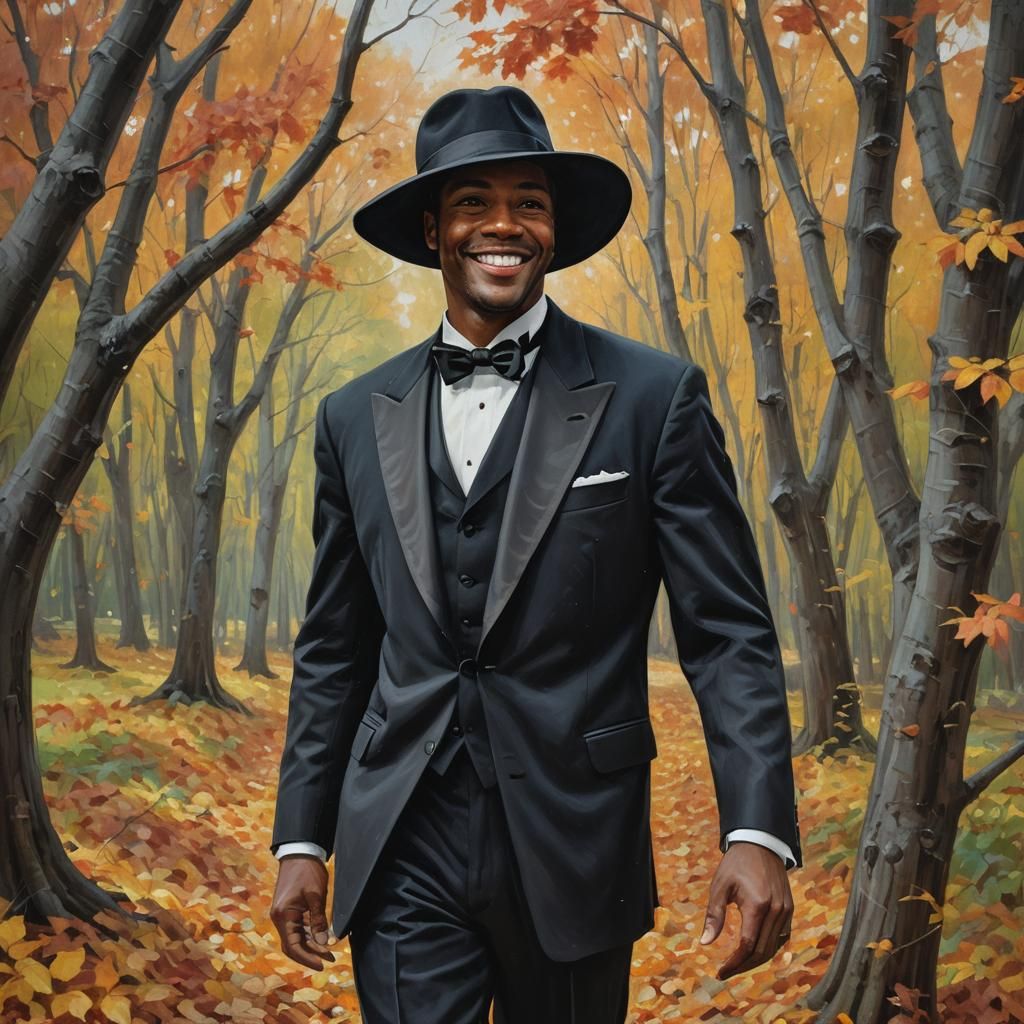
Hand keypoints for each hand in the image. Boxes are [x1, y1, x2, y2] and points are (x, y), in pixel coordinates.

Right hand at [270, 854, 335, 969]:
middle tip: (330, 958)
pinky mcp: (290, 909)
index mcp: (283, 916)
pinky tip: (323, 938)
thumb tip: (323, 942)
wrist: (300, 851)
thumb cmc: (307, 871)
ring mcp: (284, 914)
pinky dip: (310, 934)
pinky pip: (299, 928)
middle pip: (294, 945)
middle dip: (311, 953)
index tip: (322, 963)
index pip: (293, 946)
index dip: (307, 957)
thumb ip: (318, 920)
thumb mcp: (316, 895)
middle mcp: (280, 918)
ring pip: (297, 937)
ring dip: (312, 945)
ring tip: (330, 950)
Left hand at [699, 841, 793, 979]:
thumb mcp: (720, 886)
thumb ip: (714, 915)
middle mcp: (776, 911)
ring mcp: (786, 910)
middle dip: (743, 965)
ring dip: (756, 959)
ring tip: (738, 964)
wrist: (759, 843)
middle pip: (762, 951)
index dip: (734, 963)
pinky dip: (768, 948)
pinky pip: (781, 937)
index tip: (721, 972)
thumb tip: (705, 942)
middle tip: (726, 971)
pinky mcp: (789, 909)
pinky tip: (755, 950)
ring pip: (773, 947)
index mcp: (757, 905)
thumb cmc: (736, 864)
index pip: (747, 945)